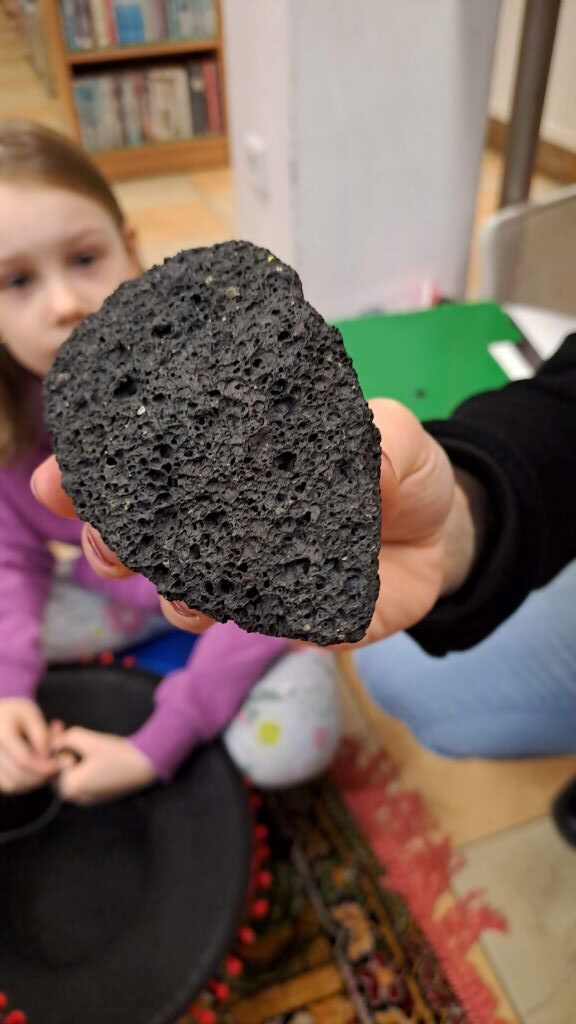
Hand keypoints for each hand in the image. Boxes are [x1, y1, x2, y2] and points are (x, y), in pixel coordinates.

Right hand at [0, 699, 58, 793]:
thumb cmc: (14, 713)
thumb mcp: (30, 713)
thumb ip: (40, 734)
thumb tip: (47, 756)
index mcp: (2, 733)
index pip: (24, 760)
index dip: (45, 766)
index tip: (59, 763)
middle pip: (18, 775)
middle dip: (41, 776)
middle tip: (57, 767)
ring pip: (13, 784)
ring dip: (33, 781)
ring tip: (46, 767)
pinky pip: (8, 786)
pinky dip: (24, 783)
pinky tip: (35, 771)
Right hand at [31, 399, 483, 646]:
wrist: (442, 535)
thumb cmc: (399, 472)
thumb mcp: (392, 435)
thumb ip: (376, 434)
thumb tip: (359, 448)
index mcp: (229, 474)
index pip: (150, 475)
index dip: (96, 478)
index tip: (59, 481)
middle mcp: (228, 528)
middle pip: (146, 543)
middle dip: (111, 545)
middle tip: (109, 544)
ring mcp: (257, 579)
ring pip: (189, 596)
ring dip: (175, 596)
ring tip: (187, 590)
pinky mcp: (298, 621)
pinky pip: (267, 628)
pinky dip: (258, 621)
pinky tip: (267, 610)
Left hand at [53, 727, 156, 804]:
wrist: (145, 764)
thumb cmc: (116, 753)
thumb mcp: (89, 740)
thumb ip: (67, 738)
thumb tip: (56, 740)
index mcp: (71, 787)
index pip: (54, 764)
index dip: (58, 744)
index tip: (60, 727)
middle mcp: (77, 797)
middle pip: (60, 773)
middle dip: (63, 753)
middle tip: (66, 734)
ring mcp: (90, 799)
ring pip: (72, 777)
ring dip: (73, 760)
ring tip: (81, 743)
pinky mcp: (100, 796)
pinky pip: (84, 782)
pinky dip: (83, 769)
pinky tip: (92, 755)